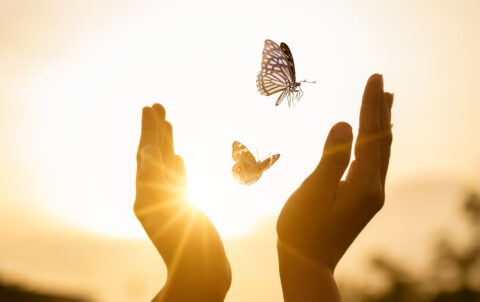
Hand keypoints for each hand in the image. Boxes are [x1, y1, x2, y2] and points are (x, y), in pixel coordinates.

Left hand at [134, 104, 230, 301]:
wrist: (202, 272)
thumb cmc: (185, 244)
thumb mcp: (166, 208)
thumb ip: (155, 178)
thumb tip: (145, 149)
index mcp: (145, 193)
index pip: (145, 153)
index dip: (147, 129)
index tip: (149, 107)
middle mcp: (154, 194)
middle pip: (153, 154)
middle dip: (155, 129)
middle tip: (156, 105)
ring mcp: (170, 200)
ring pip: (166, 166)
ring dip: (165, 143)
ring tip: (167, 122)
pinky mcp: (184, 208)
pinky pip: (177, 181)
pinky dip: (176, 166)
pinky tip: (176, 156)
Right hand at [276, 74, 392, 300]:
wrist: (307, 262)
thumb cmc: (304, 227)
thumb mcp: (314, 191)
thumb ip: (331, 157)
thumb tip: (345, 123)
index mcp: (365, 183)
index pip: (372, 135)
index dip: (371, 105)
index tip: (374, 78)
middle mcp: (374, 188)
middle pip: (382, 141)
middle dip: (380, 110)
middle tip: (381, 83)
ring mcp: (370, 195)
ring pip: (380, 152)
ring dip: (382, 125)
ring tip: (385, 103)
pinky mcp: (362, 199)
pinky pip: (373, 163)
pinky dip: (374, 143)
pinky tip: (371, 139)